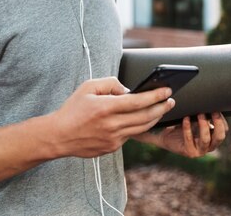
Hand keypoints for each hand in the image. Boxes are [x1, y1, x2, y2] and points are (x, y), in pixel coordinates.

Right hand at [49, 77, 175, 158]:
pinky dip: (138, 126)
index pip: (138, 101)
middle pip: (145, 117)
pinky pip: (130, 136)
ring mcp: (113, 139)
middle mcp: (112, 125)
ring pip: (142, 128)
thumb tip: (128, 89)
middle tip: (170, 100)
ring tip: (162, 109)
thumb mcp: (88, 87)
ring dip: (155, 118)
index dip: (155, 96)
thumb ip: (110, 83)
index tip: (167, 90)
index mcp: (106, 108)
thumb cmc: (73, 109)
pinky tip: (143, 119)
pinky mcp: (112, 148)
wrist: (59, 136)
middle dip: (161, 107)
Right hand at [139, 113, 227, 157]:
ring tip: (208, 111)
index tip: (183, 119)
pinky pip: (223, 130)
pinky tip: (212, 111)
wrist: (182, 132)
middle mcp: (201, 149)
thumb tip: (130, 133)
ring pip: (219, 136)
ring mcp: (212, 143)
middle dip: (204, 127)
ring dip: (214, 123)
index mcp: (189, 151)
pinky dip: (220, 120)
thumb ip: (146, 135)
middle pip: (209, 141)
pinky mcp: (218, 134)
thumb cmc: (170, 133)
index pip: (192, 144)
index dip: (188, 132)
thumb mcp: (158, 135)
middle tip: (199, 114)